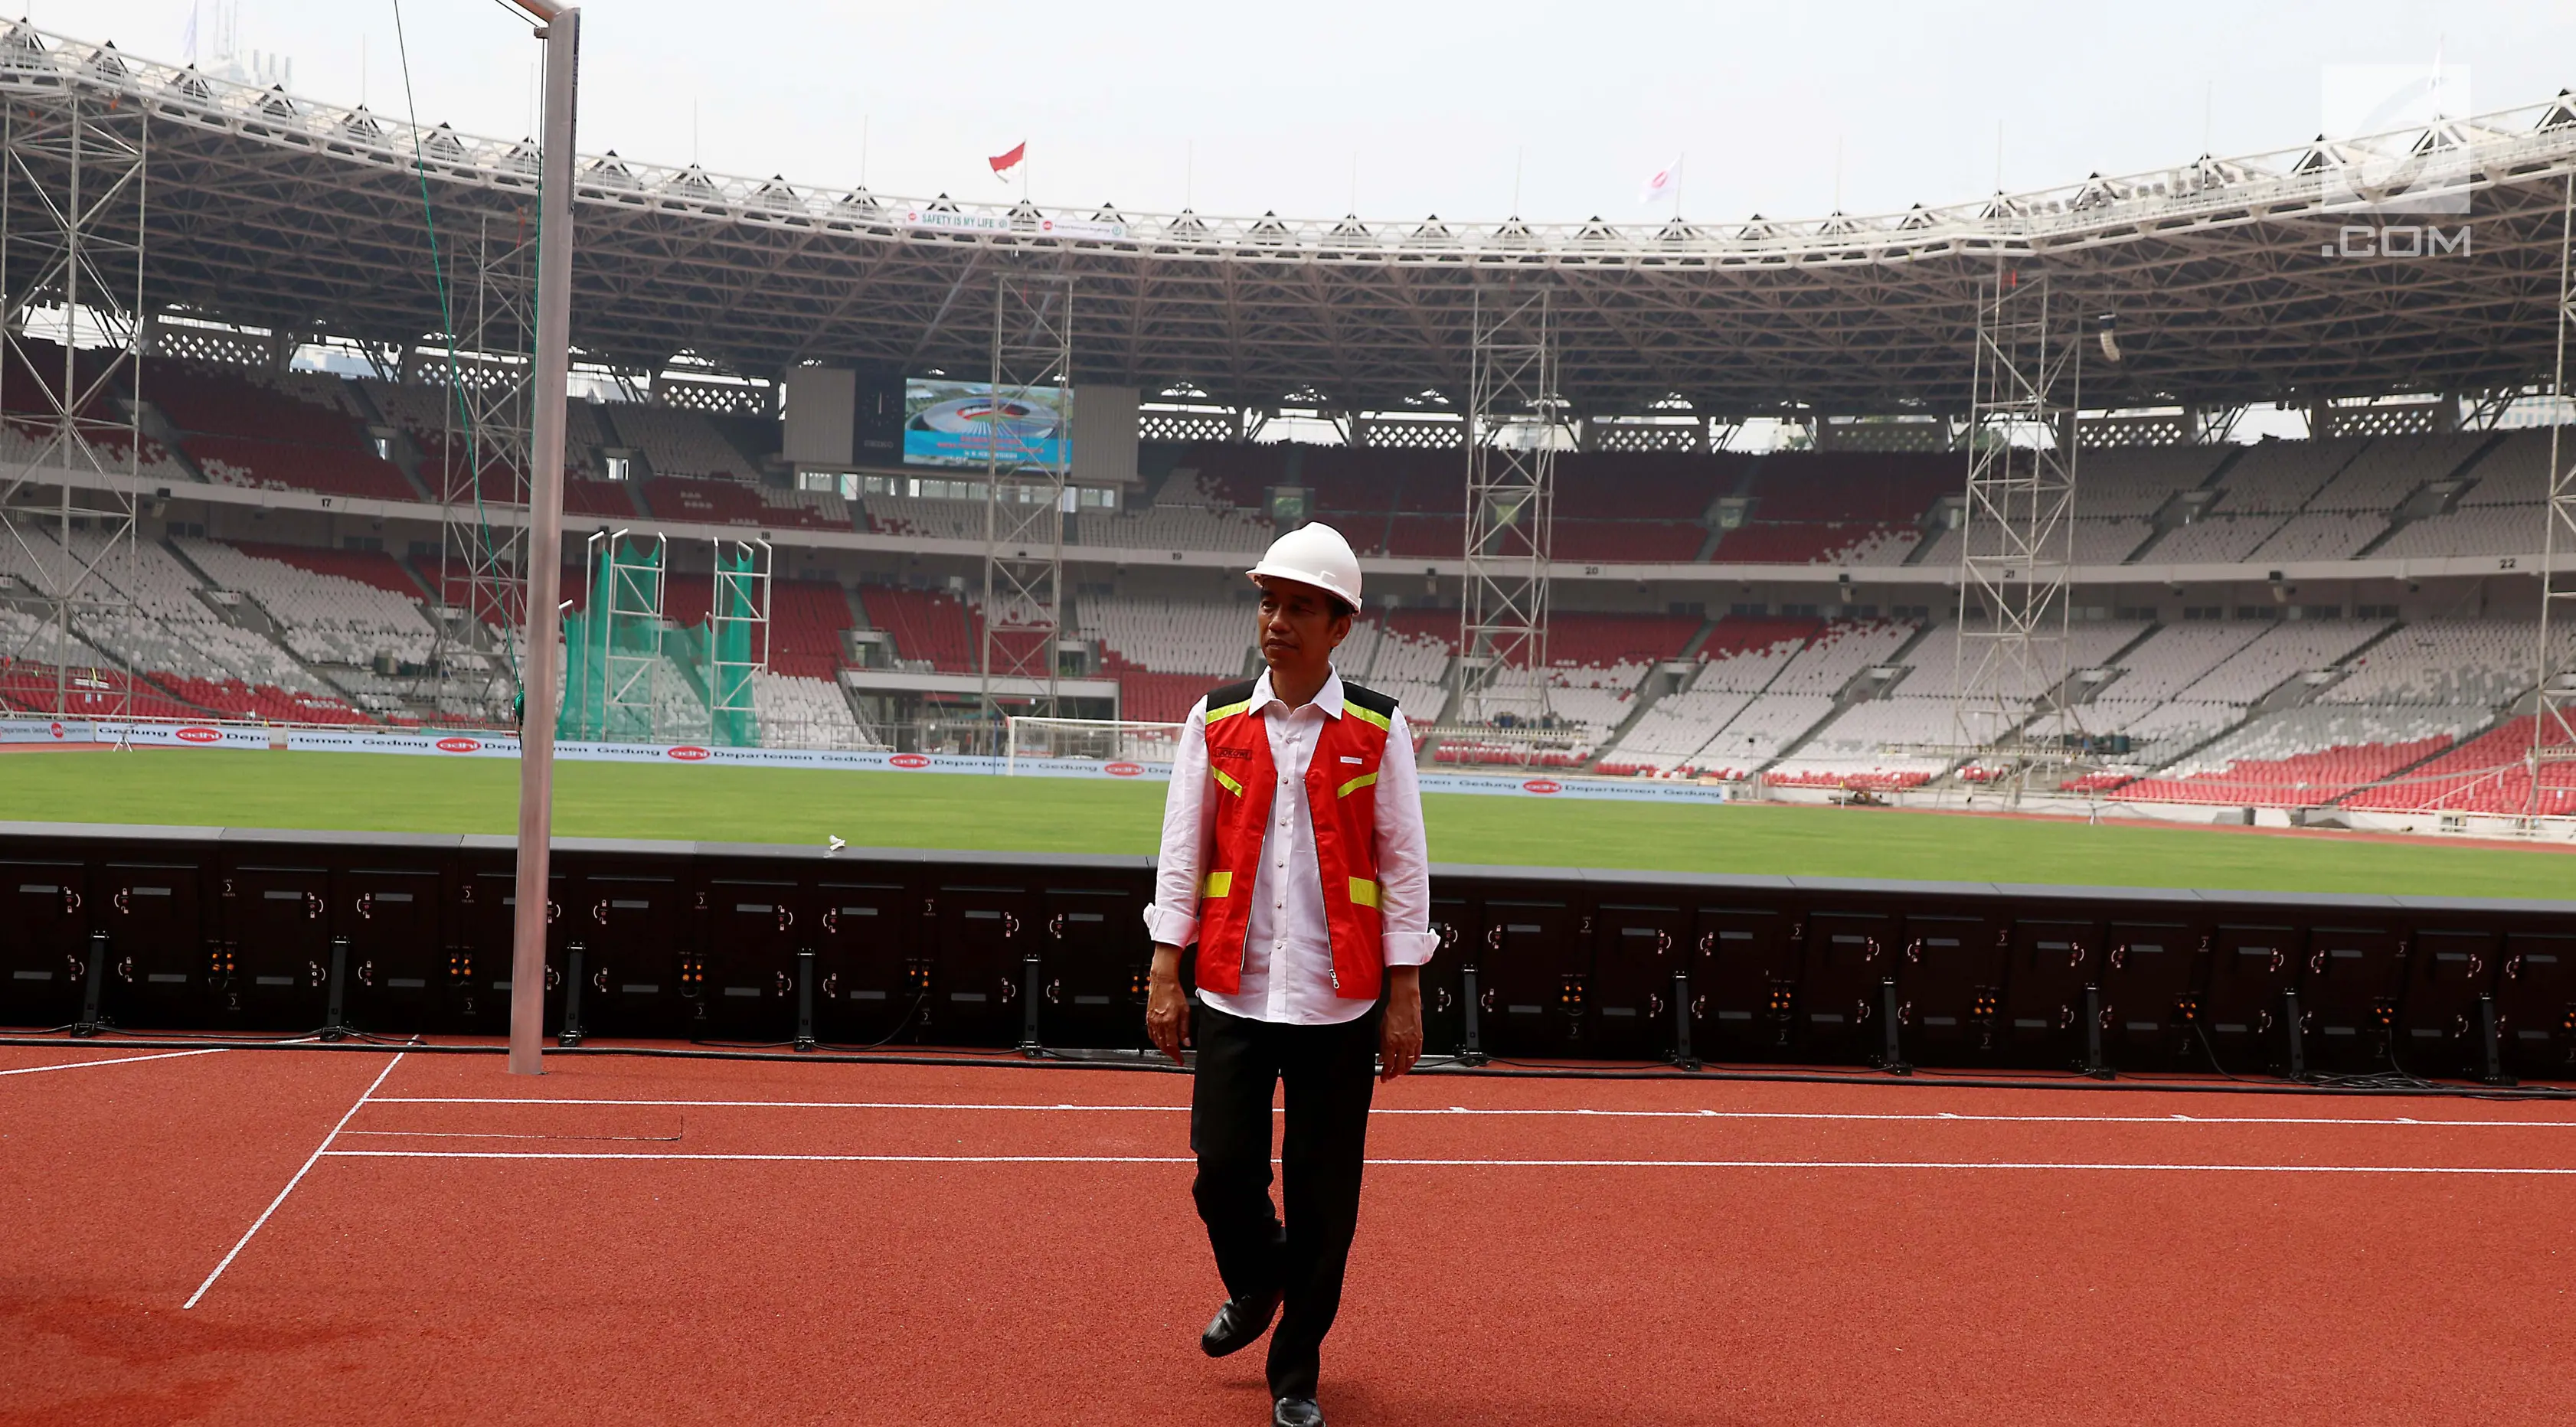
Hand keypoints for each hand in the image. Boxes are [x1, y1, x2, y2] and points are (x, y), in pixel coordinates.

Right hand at [1145, 944, 1189, 1066]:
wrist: (1162, 981)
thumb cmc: (1174, 992)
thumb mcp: (1185, 1011)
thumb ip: (1185, 1029)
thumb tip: (1186, 1042)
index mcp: (1168, 1022)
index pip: (1172, 1045)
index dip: (1177, 1056)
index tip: (1180, 1061)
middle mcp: (1158, 1023)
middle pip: (1163, 1046)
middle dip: (1171, 1054)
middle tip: (1177, 1057)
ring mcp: (1151, 1021)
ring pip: (1156, 1041)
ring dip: (1164, 1048)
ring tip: (1171, 1050)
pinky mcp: (1148, 1018)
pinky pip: (1151, 1034)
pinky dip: (1156, 1040)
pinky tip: (1161, 1040)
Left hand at [1379, 967, 1422, 1081]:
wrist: (1405, 1002)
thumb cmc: (1393, 1012)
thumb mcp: (1382, 1029)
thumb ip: (1382, 1045)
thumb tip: (1381, 1056)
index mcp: (1391, 1042)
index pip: (1388, 1063)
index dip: (1385, 1073)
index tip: (1383, 1078)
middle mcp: (1402, 1044)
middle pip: (1399, 1066)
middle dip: (1394, 1074)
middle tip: (1391, 1076)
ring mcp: (1412, 1042)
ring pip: (1409, 1062)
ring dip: (1404, 1070)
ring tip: (1400, 1071)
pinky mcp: (1419, 1039)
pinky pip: (1417, 1055)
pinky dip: (1414, 1062)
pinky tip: (1410, 1063)